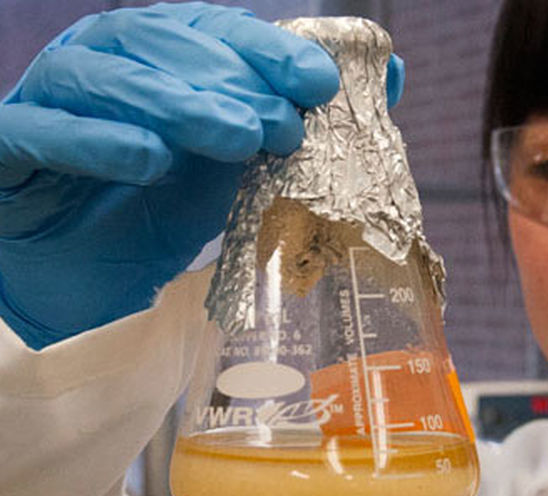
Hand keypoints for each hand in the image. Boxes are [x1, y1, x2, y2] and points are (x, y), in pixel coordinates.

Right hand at [0, 2, 403, 348]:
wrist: (78, 288)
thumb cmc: (153, 219)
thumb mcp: (236, 173)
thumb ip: (299, 124)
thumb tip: (387, 81)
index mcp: (158, 67)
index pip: (211, 34)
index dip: (263, 48)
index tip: (318, 78)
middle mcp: (104, 71)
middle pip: (158, 43)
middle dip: (227, 78)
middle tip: (279, 121)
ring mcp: (51, 105)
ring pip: (101, 76)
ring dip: (174, 101)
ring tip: (235, 138)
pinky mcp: (9, 152)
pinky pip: (38, 132)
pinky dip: (93, 139)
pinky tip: (149, 160)